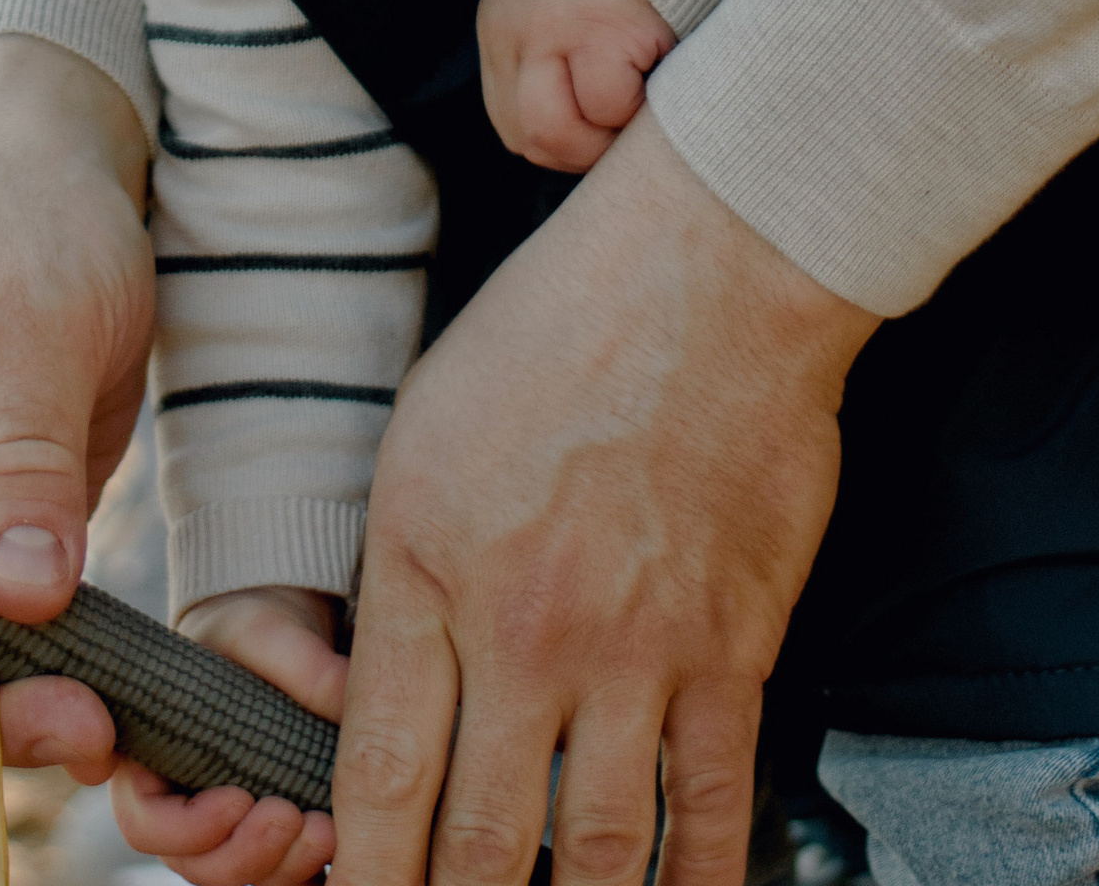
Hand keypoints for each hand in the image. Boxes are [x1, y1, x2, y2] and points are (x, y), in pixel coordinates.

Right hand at [110, 590, 342, 885]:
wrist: (280, 647)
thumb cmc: (248, 636)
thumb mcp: (266, 633)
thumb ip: (298, 662)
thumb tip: (352, 693)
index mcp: (151, 759)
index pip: (146, 821)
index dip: (188, 827)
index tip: (240, 798)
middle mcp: (184, 806)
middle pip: (197, 865)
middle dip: (245, 853)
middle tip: (291, 816)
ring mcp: (229, 831)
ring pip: (242, 877)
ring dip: (282, 866)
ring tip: (325, 830)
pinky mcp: (273, 840)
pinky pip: (281, 875)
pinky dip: (306, 871)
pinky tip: (338, 845)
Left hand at [331, 107, 876, 885]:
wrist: (707, 274)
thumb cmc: (552, 333)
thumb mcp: (422, 437)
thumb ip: (401, 578)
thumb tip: (387, 702)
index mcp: (426, 566)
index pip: (381, 775)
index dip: (365, 877)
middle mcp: (524, 627)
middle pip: (481, 843)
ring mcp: (635, 650)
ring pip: (595, 854)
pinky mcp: (733, 652)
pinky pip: (710, 811)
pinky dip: (690, 885)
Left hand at [478, 0, 675, 172]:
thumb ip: (556, 56)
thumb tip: (578, 137)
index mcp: (500, 20)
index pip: (510, 120)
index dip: (564, 140)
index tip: (609, 129)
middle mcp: (510, 25)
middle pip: (528, 136)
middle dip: (587, 149)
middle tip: (634, 122)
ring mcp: (548, 27)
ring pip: (561, 134)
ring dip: (611, 134)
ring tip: (649, 94)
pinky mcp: (598, 29)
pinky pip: (612, 108)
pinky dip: (645, 107)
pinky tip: (667, 65)